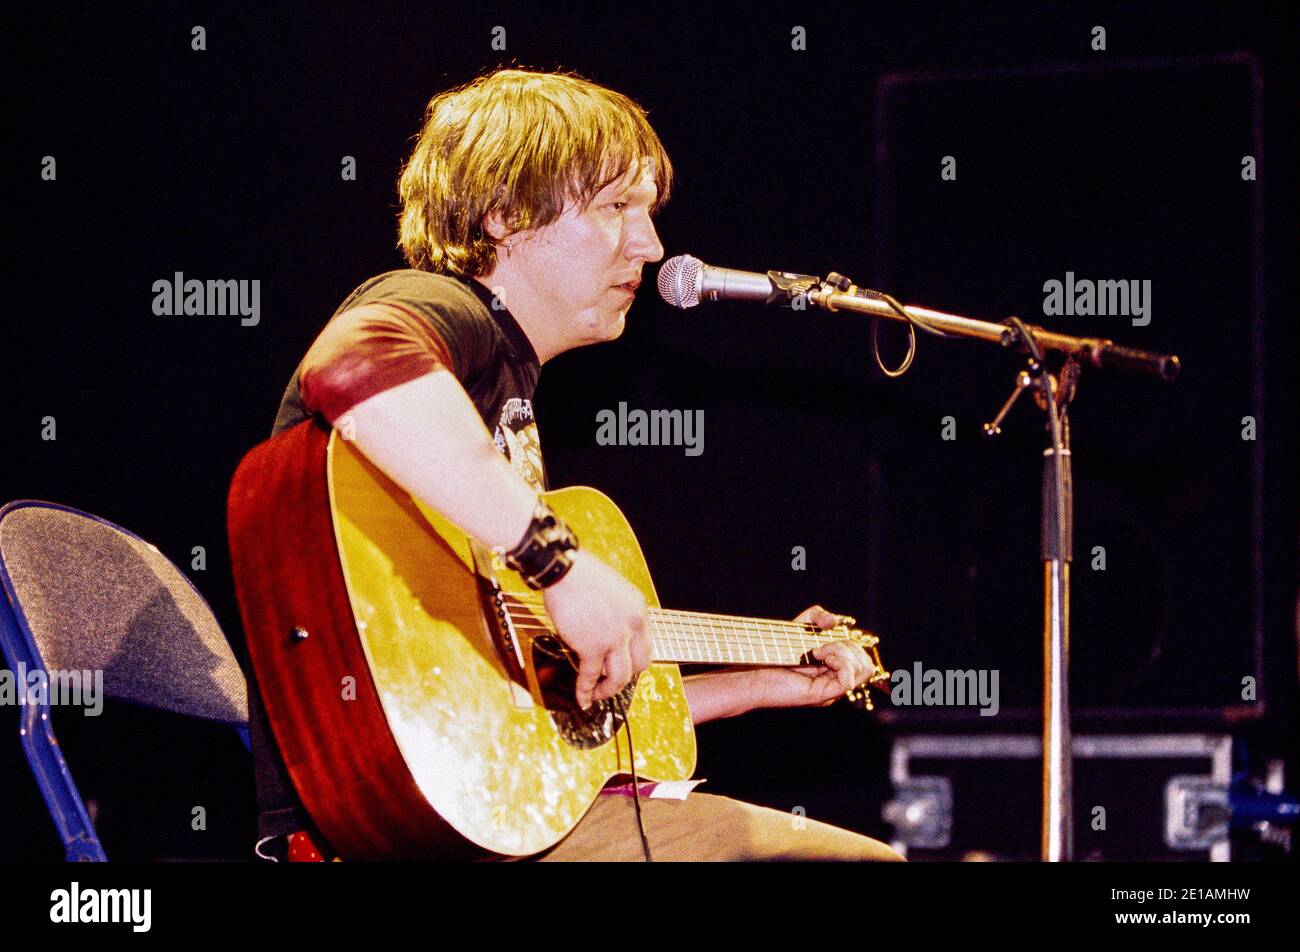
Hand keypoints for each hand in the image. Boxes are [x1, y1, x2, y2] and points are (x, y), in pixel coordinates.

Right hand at [543, 549, 649, 709]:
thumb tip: (604, 632)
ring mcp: (614, 638)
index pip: (645, 645)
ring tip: (596, 695)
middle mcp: (632, 626)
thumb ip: (615, 613)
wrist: (564, 569)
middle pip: (640, 665)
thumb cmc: (580, 574)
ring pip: (620, 678)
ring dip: (608, 690)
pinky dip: (585, 690)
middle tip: (610, 682)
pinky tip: (581, 698)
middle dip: (625, 677)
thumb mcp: (612, 591)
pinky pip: (590, 676)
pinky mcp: (592, 647)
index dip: (634, 660)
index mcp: (638, 610)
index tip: (622, 666)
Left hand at [753, 605, 877, 708]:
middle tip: (820, 646)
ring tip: (818, 652)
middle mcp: (836, 682)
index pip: (864, 659)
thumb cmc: (774, 652)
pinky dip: (839, 661)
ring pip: (863, 669)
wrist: (754, 670)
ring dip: (842, 651)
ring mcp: (832, 690)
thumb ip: (819, 616)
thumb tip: (834, 622)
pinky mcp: (824, 694)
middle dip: (847, 645)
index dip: (851, 642)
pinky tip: (819, 657)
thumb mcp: (800, 625)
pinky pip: (848, 679)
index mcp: (835, 670)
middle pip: (867, 663)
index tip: (825, 637)